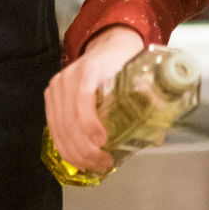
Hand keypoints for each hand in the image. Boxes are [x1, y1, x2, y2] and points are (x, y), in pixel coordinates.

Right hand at [44, 26, 145, 174]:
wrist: (107, 45)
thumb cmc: (124, 61)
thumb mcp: (138, 73)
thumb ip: (147, 100)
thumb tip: (156, 137)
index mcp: (91, 69)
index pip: (83, 98)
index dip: (90, 123)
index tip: (103, 142)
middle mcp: (68, 77)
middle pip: (69, 119)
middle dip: (85, 148)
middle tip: (103, 163)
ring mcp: (57, 88)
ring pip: (59, 127)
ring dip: (75, 152)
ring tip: (94, 165)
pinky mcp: (52, 98)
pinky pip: (54, 128)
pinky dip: (65, 146)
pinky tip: (78, 159)